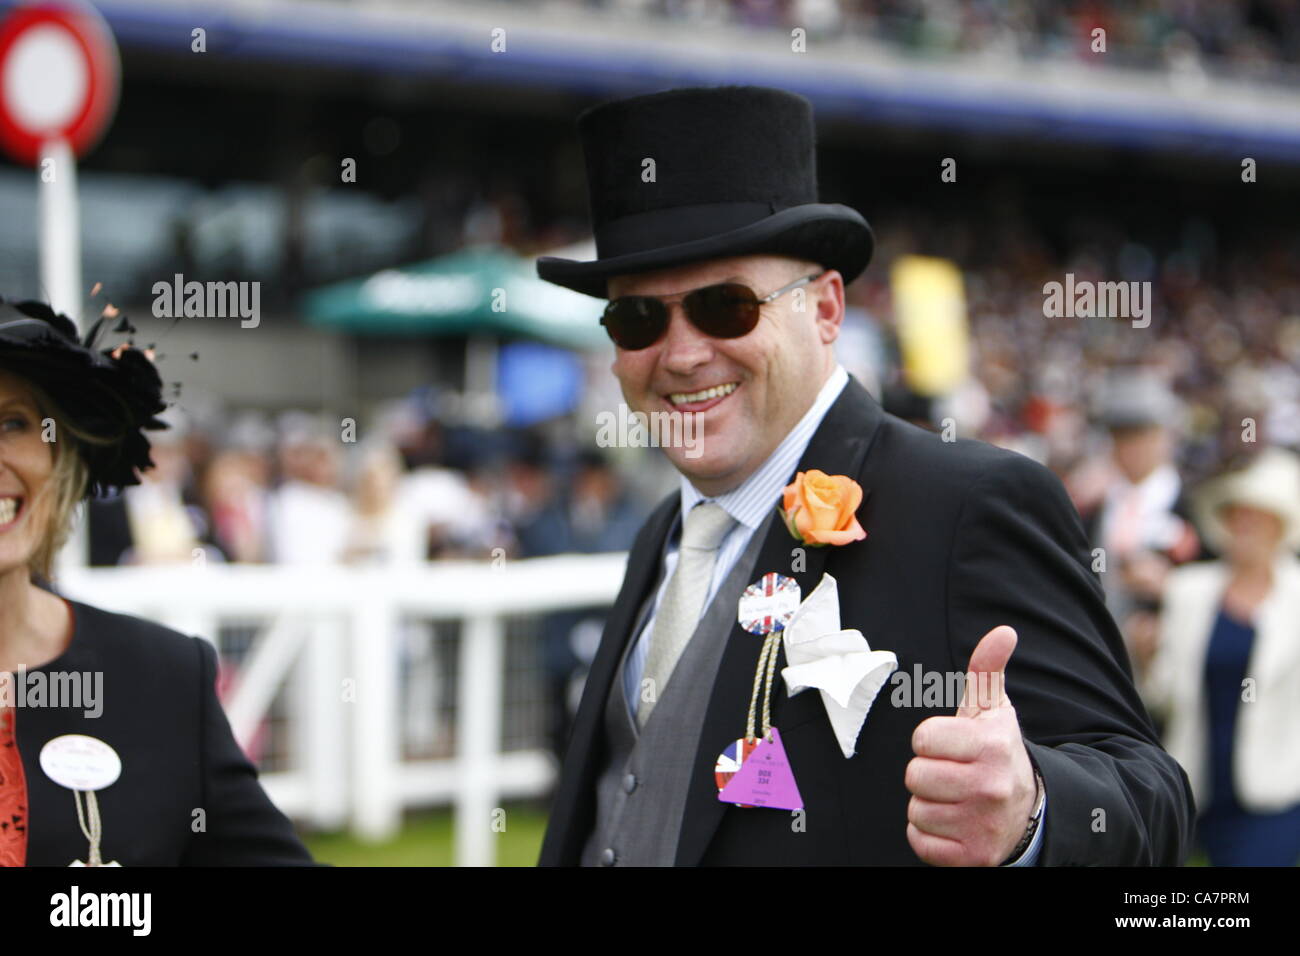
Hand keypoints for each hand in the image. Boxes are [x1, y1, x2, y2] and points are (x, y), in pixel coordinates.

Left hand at [905, 625, 1037, 865]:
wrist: (1028, 814)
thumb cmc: (997, 753)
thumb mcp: (994, 711)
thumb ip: (988, 670)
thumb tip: (1003, 631)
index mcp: (992, 745)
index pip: (923, 738)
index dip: (931, 741)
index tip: (951, 746)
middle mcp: (989, 786)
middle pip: (914, 775)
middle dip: (927, 773)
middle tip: (952, 774)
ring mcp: (981, 824)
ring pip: (916, 809)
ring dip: (928, 804)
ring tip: (955, 799)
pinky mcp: (972, 856)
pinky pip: (920, 841)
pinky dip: (929, 835)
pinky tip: (953, 823)